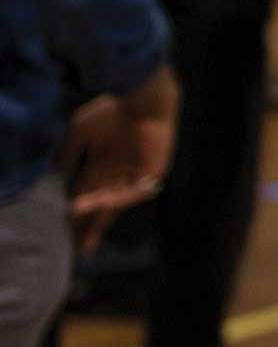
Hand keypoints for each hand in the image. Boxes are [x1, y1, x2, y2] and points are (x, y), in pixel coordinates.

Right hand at [59, 65, 178, 251]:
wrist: (142, 100)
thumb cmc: (112, 111)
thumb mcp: (80, 132)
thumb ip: (68, 151)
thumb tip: (55, 169)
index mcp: (104, 164)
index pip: (89, 193)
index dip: (79, 210)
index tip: (67, 226)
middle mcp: (120, 172)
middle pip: (105, 205)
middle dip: (93, 225)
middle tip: (81, 247)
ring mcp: (138, 174)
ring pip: (116, 199)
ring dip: (97, 207)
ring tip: (76, 210)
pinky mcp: (154, 172)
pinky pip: (135, 192)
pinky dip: (118, 197)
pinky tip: (101, 201)